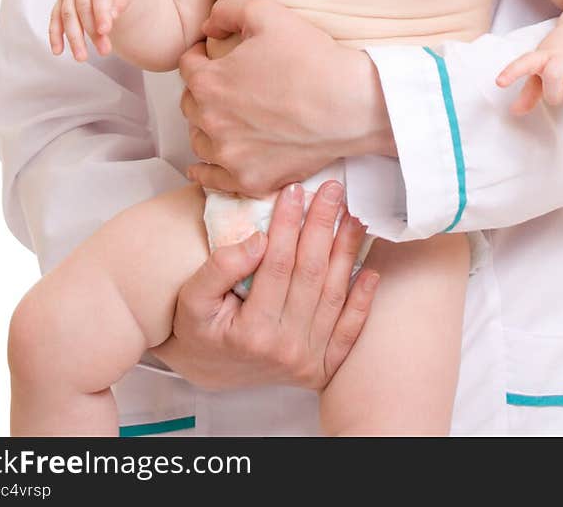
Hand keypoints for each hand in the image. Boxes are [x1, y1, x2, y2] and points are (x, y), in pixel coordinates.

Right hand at [48, 0, 144, 60]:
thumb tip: (113, 14)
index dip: (101, 12)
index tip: (105, 30)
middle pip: (84, 7)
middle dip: (92, 31)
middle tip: (105, 51)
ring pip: (68, 14)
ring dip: (73, 37)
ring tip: (82, 57)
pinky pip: (55, 17)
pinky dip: (54, 34)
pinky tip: (58, 50)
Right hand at [153, 181, 378, 390]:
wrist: (208, 372)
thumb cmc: (199, 329)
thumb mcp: (191, 299)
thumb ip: (220, 268)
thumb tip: (259, 239)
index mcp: (252, 332)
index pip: (277, 264)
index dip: (287, 224)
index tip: (294, 190)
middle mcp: (285, 349)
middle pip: (311, 274)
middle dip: (322, 226)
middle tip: (332, 190)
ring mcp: (307, 360)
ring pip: (333, 295)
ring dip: (347, 252)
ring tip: (353, 215)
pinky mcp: (322, 367)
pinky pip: (349, 331)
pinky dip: (362, 302)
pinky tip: (371, 271)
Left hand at [181, 0, 393, 194]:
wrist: (350, 104)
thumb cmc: (311, 58)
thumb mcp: (266, 12)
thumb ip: (226, 10)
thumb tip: (207, 27)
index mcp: (209, 83)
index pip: (187, 66)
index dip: (199, 55)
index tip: (212, 54)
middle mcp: (212, 122)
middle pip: (190, 104)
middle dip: (202, 90)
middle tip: (225, 84)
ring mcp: (230, 156)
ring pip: (199, 141)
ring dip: (205, 127)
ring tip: (224, 118)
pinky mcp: (251, 179)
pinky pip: (213, 180)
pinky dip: (205, 172)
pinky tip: (203, 166)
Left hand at [495, 22, 562, 135]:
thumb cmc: (560, 51)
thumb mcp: (542, 63)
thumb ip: (529, 90)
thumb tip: (514, 111)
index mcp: (545, 55)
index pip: (526, 62)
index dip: (513, 71)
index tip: (500, 82)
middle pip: (555, 74)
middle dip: (552, 93)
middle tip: (554, 102)